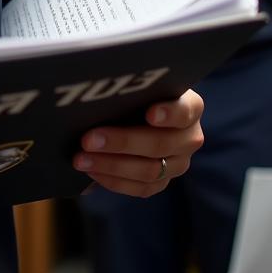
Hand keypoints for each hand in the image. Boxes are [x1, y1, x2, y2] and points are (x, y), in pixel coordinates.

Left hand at [74, 89, 203, 196]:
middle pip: (160, 144)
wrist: (141, 110)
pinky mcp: (164, 181)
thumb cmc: (137, 90)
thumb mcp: (139, 84)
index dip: (169, 113)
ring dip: (110, 165)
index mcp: (190, 107)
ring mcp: (179, 163)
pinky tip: (92, 172)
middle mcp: (189, 137)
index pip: (184, 110)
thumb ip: (129, 87)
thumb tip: (97, 88)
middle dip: (121, 142)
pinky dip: (114, 181)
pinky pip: (142, 188)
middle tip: (88, 140)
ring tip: (81, 159)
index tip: (149, 114)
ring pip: (150, 171)